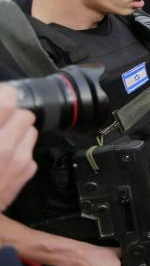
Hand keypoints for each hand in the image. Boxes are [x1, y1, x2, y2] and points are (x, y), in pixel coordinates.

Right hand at [0, 85, 37, 210]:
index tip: (2, 97)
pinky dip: (19, 149)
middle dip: (12, 116)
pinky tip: (3, 158)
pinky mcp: (27, 170)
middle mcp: (4, 146)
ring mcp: (19, 159)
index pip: (8, 99)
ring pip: (30, 130)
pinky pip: (30, 149)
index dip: (5, 95)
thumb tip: (1, 102)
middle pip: (24, 114)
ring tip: (0, 140)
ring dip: (18, 132)